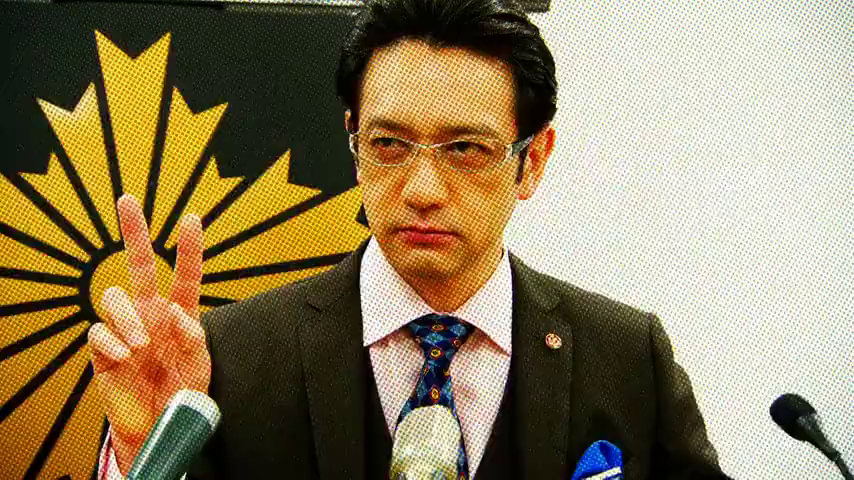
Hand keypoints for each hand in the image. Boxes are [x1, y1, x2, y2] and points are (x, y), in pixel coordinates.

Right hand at [87, 194, 210, 474]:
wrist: (160, 424)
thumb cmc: (183, 392)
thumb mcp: (199, 366)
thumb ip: (191, 337)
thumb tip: (174, 310)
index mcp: (179, 313)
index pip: (185, 275)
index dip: (189, 248)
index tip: (192, 218)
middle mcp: (150, 313)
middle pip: (139, 265)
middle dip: (134, 232)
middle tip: (128, 201)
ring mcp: (125, 329)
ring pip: (114, 297)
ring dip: (128, 317)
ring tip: (141, 344)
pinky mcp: (103, 350)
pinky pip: (98, 332)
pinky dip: (112, 341)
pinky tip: (126, 356)